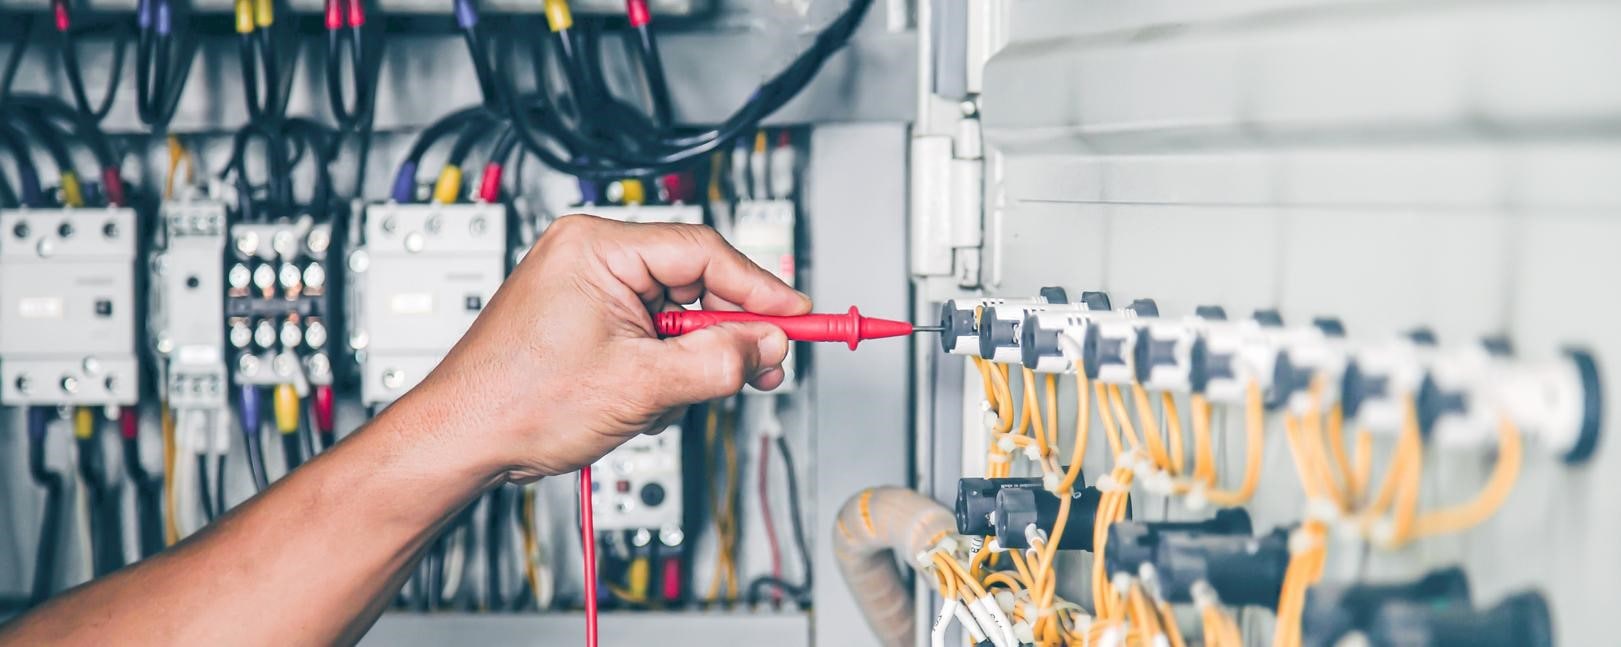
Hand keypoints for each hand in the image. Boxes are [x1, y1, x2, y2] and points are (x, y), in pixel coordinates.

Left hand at [405, 215, 808, 480]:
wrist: (459, 440)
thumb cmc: (514, 402)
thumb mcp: (639, 385)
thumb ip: (716, 361)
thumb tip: (766, 345)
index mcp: (595, 247)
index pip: (703, 252)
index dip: (758, 289)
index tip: (797, 316)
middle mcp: (589, 258)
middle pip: (693, 284)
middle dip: (724, 334)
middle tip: (762, 365)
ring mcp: (586, 291)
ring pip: (675, 318)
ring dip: (687, 363)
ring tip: (669, 399)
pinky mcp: (585, 323)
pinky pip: (650, 337)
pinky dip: (662, 372)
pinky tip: (643, 401)